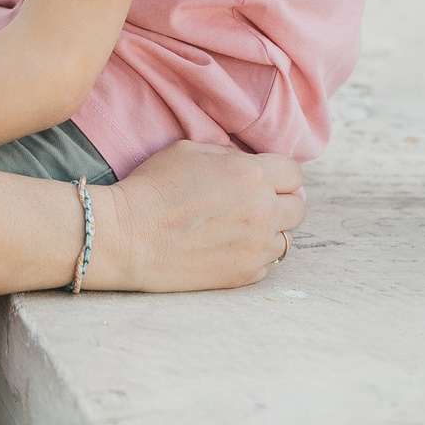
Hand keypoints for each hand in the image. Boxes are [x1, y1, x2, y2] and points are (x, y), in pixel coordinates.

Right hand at [93, 140, 304, 292]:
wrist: (127, 235)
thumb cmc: (153, 187)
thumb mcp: (190, 151)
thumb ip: (230, 156)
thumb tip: (250, 165)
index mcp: (252, 174)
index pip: (294, 175)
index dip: (279, 175)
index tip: (264, 180)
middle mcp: (263, 211)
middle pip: (297, 207)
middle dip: (280, 202)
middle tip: (254, 204)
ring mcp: (257, 247)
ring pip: (286, 238)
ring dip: (270, 231)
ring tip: (240, 228)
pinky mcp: (245, 274)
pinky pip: (266, 262)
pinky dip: (252, 254)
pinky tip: (225, 247)